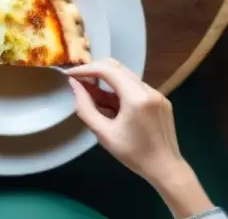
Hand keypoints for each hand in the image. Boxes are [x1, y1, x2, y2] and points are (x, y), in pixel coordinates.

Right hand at [68, 59, 212, 218]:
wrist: (166, 169)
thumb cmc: (133, 154)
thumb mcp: (103, 133)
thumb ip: (85, 107)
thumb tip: (74, 84)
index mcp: (137, 98)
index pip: (107, 70)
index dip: (86, 69)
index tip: (70, 74)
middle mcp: (149, 90)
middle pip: (117, 68)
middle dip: (95, 71)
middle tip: (78, 80)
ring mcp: (157, 94)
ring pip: (126, 76)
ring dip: (107, 81)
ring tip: (92, 95)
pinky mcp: (161, 100)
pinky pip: (135, 86)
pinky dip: (119, 89)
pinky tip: (111, 104)